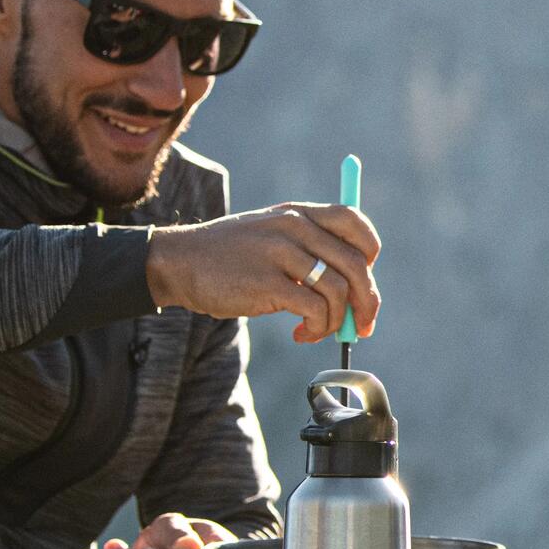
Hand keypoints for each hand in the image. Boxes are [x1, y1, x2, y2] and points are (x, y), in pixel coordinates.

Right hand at [146, 203, 381, 343]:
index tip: (362, 277)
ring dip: (338, 321)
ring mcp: (281, 253)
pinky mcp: (268, 282)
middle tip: (363, 325)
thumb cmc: (230, 258)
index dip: (368, 253)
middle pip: (357, 264)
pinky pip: (316, 310)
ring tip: (317, 330)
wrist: (180, 263)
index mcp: (298, 213)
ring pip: (339, 291)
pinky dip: (318, 329)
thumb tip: (354, 296)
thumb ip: (308, 252)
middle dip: (367, 301)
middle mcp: (294, 227)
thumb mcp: (270, 237)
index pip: (354, 222)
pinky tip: (301, 334)